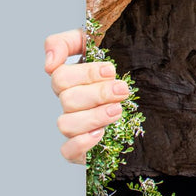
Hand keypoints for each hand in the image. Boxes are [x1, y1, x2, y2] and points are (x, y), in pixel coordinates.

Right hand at [44, 28, 130, 163]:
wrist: (146, 96)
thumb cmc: (114, 70)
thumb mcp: (93, 43)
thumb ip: (66, 43)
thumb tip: (49, 64)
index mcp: (69, 81)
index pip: (60, 76)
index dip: (85, 74)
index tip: (111, 71)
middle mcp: (69, 104)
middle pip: (68, 100)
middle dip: (98, 94)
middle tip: (122, 91)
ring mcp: (74, 126)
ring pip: (66, 125)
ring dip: (93, 117)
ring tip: (117, 110)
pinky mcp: (81, 149)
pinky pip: (68, 152)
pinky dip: (82, 144)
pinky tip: (101, 134)